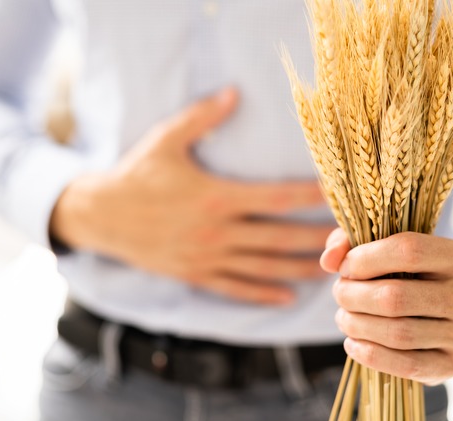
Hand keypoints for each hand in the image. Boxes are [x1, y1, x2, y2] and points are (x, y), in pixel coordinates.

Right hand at [51, 88, 334, 304]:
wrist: (100, 216)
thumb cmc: (137, 174)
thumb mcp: (166, 140)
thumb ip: (203, 117)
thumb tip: (235, 92)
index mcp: (216, 197)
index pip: (275, 197)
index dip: (310, 196)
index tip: (339, 193)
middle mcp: (216, 231)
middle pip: (279, 237)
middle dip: (318, 238)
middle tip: (352, 240)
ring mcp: (207, 257)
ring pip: (264, 267)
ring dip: (300, 269)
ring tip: (333, 270)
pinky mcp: (196, 275)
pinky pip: (235, 288)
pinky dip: (263, 294)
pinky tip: (287, 296)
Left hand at [320, 228, 452, 384]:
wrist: (448, 313)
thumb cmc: (410, 274)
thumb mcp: (387, 248)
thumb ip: (352, 243)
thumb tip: (329, 260)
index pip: (408, 250)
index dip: (365, 258)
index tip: (345, 267)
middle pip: (396, 297)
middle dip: (353, 296)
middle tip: (339, 294)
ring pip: (397, 333)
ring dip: (357, 325)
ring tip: (344, 318)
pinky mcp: (451, 364)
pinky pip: (405, 365)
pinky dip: (370, 355)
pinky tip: (353, 344)